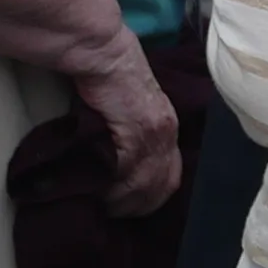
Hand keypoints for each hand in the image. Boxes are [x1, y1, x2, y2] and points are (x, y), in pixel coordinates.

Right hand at [67, 28, 182, 215]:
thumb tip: (117, 158)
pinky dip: (111, 188)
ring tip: (100, 206)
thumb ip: (132, 131)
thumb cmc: (112, 76)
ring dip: (121, 202)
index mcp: (168, 127)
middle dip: (138, 206)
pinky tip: (95, 192)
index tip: (133, 205)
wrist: (105, 53)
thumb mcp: (132, 107)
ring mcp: (153, 135)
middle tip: (113, 213)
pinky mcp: (135, 134)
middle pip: (161, 187)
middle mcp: (167, 134)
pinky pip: (126, 174)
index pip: (172, 175)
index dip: (154, 195)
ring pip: (143, 186)